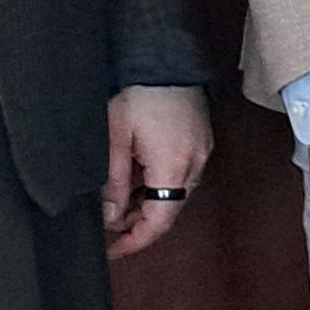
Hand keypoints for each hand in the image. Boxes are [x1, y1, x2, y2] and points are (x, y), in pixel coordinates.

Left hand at [103, 84, 215, 258]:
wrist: (164, 59)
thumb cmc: (138, 93)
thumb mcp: (114, 140)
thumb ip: (113, 182)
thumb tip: (109, 218)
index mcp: (173, 167)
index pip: (158, 222)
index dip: (134, 241)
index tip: (113, 250)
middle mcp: (194, 165)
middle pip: (168, 211)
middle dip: (137, 223)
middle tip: (107, 226)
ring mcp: (201, 153)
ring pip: (174, 195)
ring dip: (148, 205)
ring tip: (117, 201)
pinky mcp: (201, 142)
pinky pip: (181, 176)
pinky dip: (159, 186)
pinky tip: (138, 178)